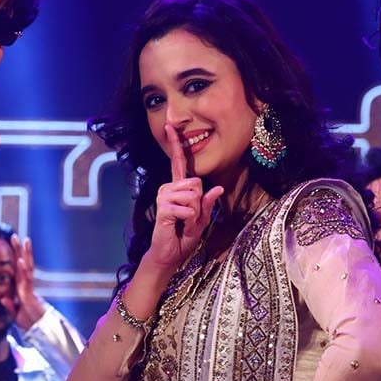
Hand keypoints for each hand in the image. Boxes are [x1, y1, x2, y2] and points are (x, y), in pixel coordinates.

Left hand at [10, 233, 45, 329]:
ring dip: (25, 253)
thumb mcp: (14, 313)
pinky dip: (23, 269)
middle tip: (14, 235)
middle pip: (22, 263)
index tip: (11, 245)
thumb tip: (3, 298)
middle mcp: (25, 283)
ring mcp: (28, 286)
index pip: (16, 268)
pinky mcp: (29, 293)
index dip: (14, 257)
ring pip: (27, 266)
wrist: (37, 329)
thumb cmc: (28, 320)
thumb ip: (9, 306)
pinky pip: (26, 279)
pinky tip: (20, 260)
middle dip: (19, 249)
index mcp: (21, 287)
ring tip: (24, 240)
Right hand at [144, 124, 224, 276]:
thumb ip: (207, 204)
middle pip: (196, 183)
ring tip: (184, 222)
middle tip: (191, 218)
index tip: (170, 126)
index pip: (177, 162)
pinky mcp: (163, 209)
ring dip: (195, 213)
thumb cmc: (183, 236)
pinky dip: (189, 220)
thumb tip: (217, 188)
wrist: (169, 254)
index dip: (174, 144)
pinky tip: (180, 226)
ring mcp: (163, 197)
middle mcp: (168, 188)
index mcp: (177, 187)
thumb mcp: (201, 220)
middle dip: (200, 204)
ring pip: (193, 195)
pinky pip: (187, 208)